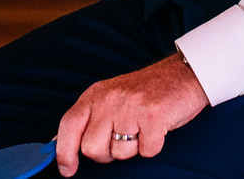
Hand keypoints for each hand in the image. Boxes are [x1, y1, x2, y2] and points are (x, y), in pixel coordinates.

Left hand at [55, 52, 208, 172]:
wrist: (184, 74)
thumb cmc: (147, 91)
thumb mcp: (111, 97)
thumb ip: (88, 119)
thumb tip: (59, 146)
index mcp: (96, 94)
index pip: (69, 125)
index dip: (64, 152)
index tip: (67, 170)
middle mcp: (110, 98)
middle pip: (92, 149)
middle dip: (107, 153)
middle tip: (124, 137)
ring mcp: (131, 106)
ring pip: (120, 153)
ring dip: (133, 148)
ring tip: (143, 127)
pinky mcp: (153, 116)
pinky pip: (146, 151)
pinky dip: (153, 146)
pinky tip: (157, 128)